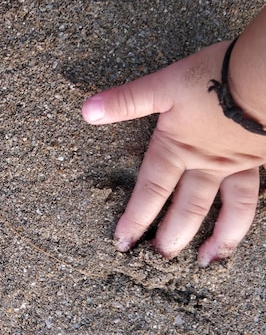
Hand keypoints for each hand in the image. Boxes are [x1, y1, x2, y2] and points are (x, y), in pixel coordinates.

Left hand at [82, 41, 265, 266]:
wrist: (265, 73)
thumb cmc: (214, 77)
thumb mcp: (162, 85)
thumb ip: (126, 101)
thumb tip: (87, 111)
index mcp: (178, 149)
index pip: (150, 193)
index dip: (135, 219)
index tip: (123, 244)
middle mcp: (207, 164)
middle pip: (187, 210)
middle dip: (172, 238)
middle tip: (160, 261)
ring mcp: (239, 164)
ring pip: (230, 211)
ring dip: (218, 239)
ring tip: (208, 261)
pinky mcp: (262, 158)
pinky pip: (255, 195)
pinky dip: (248, 216)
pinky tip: (244, 226)